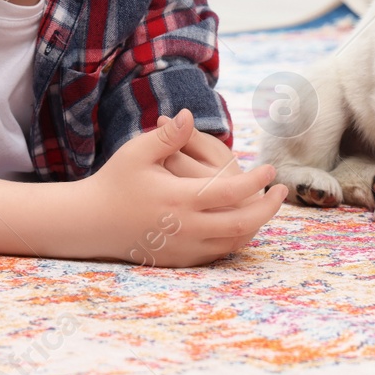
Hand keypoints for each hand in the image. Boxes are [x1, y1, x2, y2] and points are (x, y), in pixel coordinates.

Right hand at [83, 109, 286, 266]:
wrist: (91, 222)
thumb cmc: (115, 181)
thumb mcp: (137, 152)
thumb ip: (167, 137)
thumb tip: (189, 115)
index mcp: (178, 199)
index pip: (231, 192)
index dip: (256, 180)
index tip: (271, 169)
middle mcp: (185, 228)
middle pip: (243, 223)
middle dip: (268, 208)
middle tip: (282, 191)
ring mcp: (184, 248)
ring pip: (234, 242)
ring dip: (256, 225)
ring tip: (267, 205)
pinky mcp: (179, 260)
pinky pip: (218, 253)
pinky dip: (236, 239)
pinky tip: (243, 223)